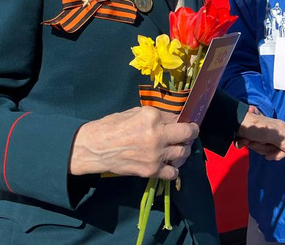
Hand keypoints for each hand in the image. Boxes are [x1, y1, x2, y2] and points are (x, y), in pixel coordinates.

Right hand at [69, 106, 197, 178]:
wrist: (94, 148)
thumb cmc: (111, 126)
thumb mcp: (135, 112)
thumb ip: (156, 116)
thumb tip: (173, 119)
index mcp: (152, 117)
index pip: (178, 118)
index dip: (181, 120)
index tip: (183, 123)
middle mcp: (158, 135)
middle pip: (187, 134)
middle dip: (190, 133)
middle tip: (187, 135)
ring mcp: (156, 155)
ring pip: (183, 153)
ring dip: (182, 150)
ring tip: (176, 149)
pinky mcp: (151, 171)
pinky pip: (173, 173)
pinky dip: (173, 169)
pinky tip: (168, 164)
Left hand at [236, 110, 284, 160]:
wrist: (236, 121)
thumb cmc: (256, 128)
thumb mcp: (272, 135)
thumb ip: (284, 143)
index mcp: (281, 129)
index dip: (278, 154)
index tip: (269, 157)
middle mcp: (273, 131)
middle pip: (273, 149)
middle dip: (263, 148)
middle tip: (256, 142)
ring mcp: (263, 134)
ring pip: (262, 148)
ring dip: (254, 146)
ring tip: (249, 139)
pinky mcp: (253, 135)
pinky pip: (252, 145)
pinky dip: (247, 143)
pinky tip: (243, 140)